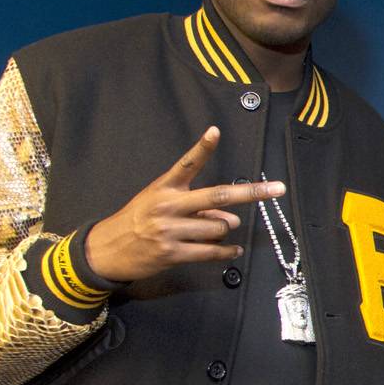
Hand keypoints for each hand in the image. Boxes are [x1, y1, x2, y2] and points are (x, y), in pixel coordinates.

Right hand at [84, 128, 284, 282]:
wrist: (106, 250)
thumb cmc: (138, 221)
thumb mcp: (159, 203)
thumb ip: (197, 207)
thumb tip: (231, 221)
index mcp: (164, 187)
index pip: (186, 164)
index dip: (202, 147)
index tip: (215, 131)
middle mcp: (168, 206)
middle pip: (217, 197)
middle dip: (251, 193)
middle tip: (277, 189)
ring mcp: (170, 230)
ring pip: (218, 228)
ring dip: (223, 231)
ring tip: (212, 232)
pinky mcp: (172, 253)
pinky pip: (210, 252)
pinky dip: (226, 252)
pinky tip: (232, 250)